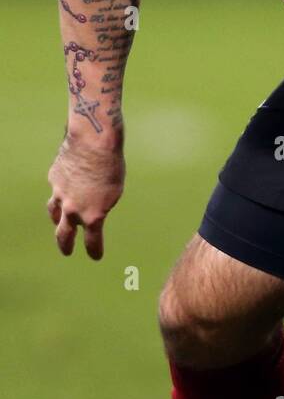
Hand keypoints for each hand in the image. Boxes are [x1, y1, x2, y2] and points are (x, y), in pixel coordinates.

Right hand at [46, 134, 125, 258]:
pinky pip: (57, 188)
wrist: (93, 142)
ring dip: (57, 219)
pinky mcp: (54, 178)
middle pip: (64, 234)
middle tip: (67, 252)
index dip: (94, 250)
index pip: (92, 241)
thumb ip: (103, 204)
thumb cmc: (111, 165)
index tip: (96, 257)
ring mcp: (60, 194)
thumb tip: (93, 209)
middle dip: (66, 245)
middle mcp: (73, 209)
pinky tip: (66, 184)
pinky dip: (62, 189)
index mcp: (93, 215)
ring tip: (58, 222)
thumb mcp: (114, 190)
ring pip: (54, 212)